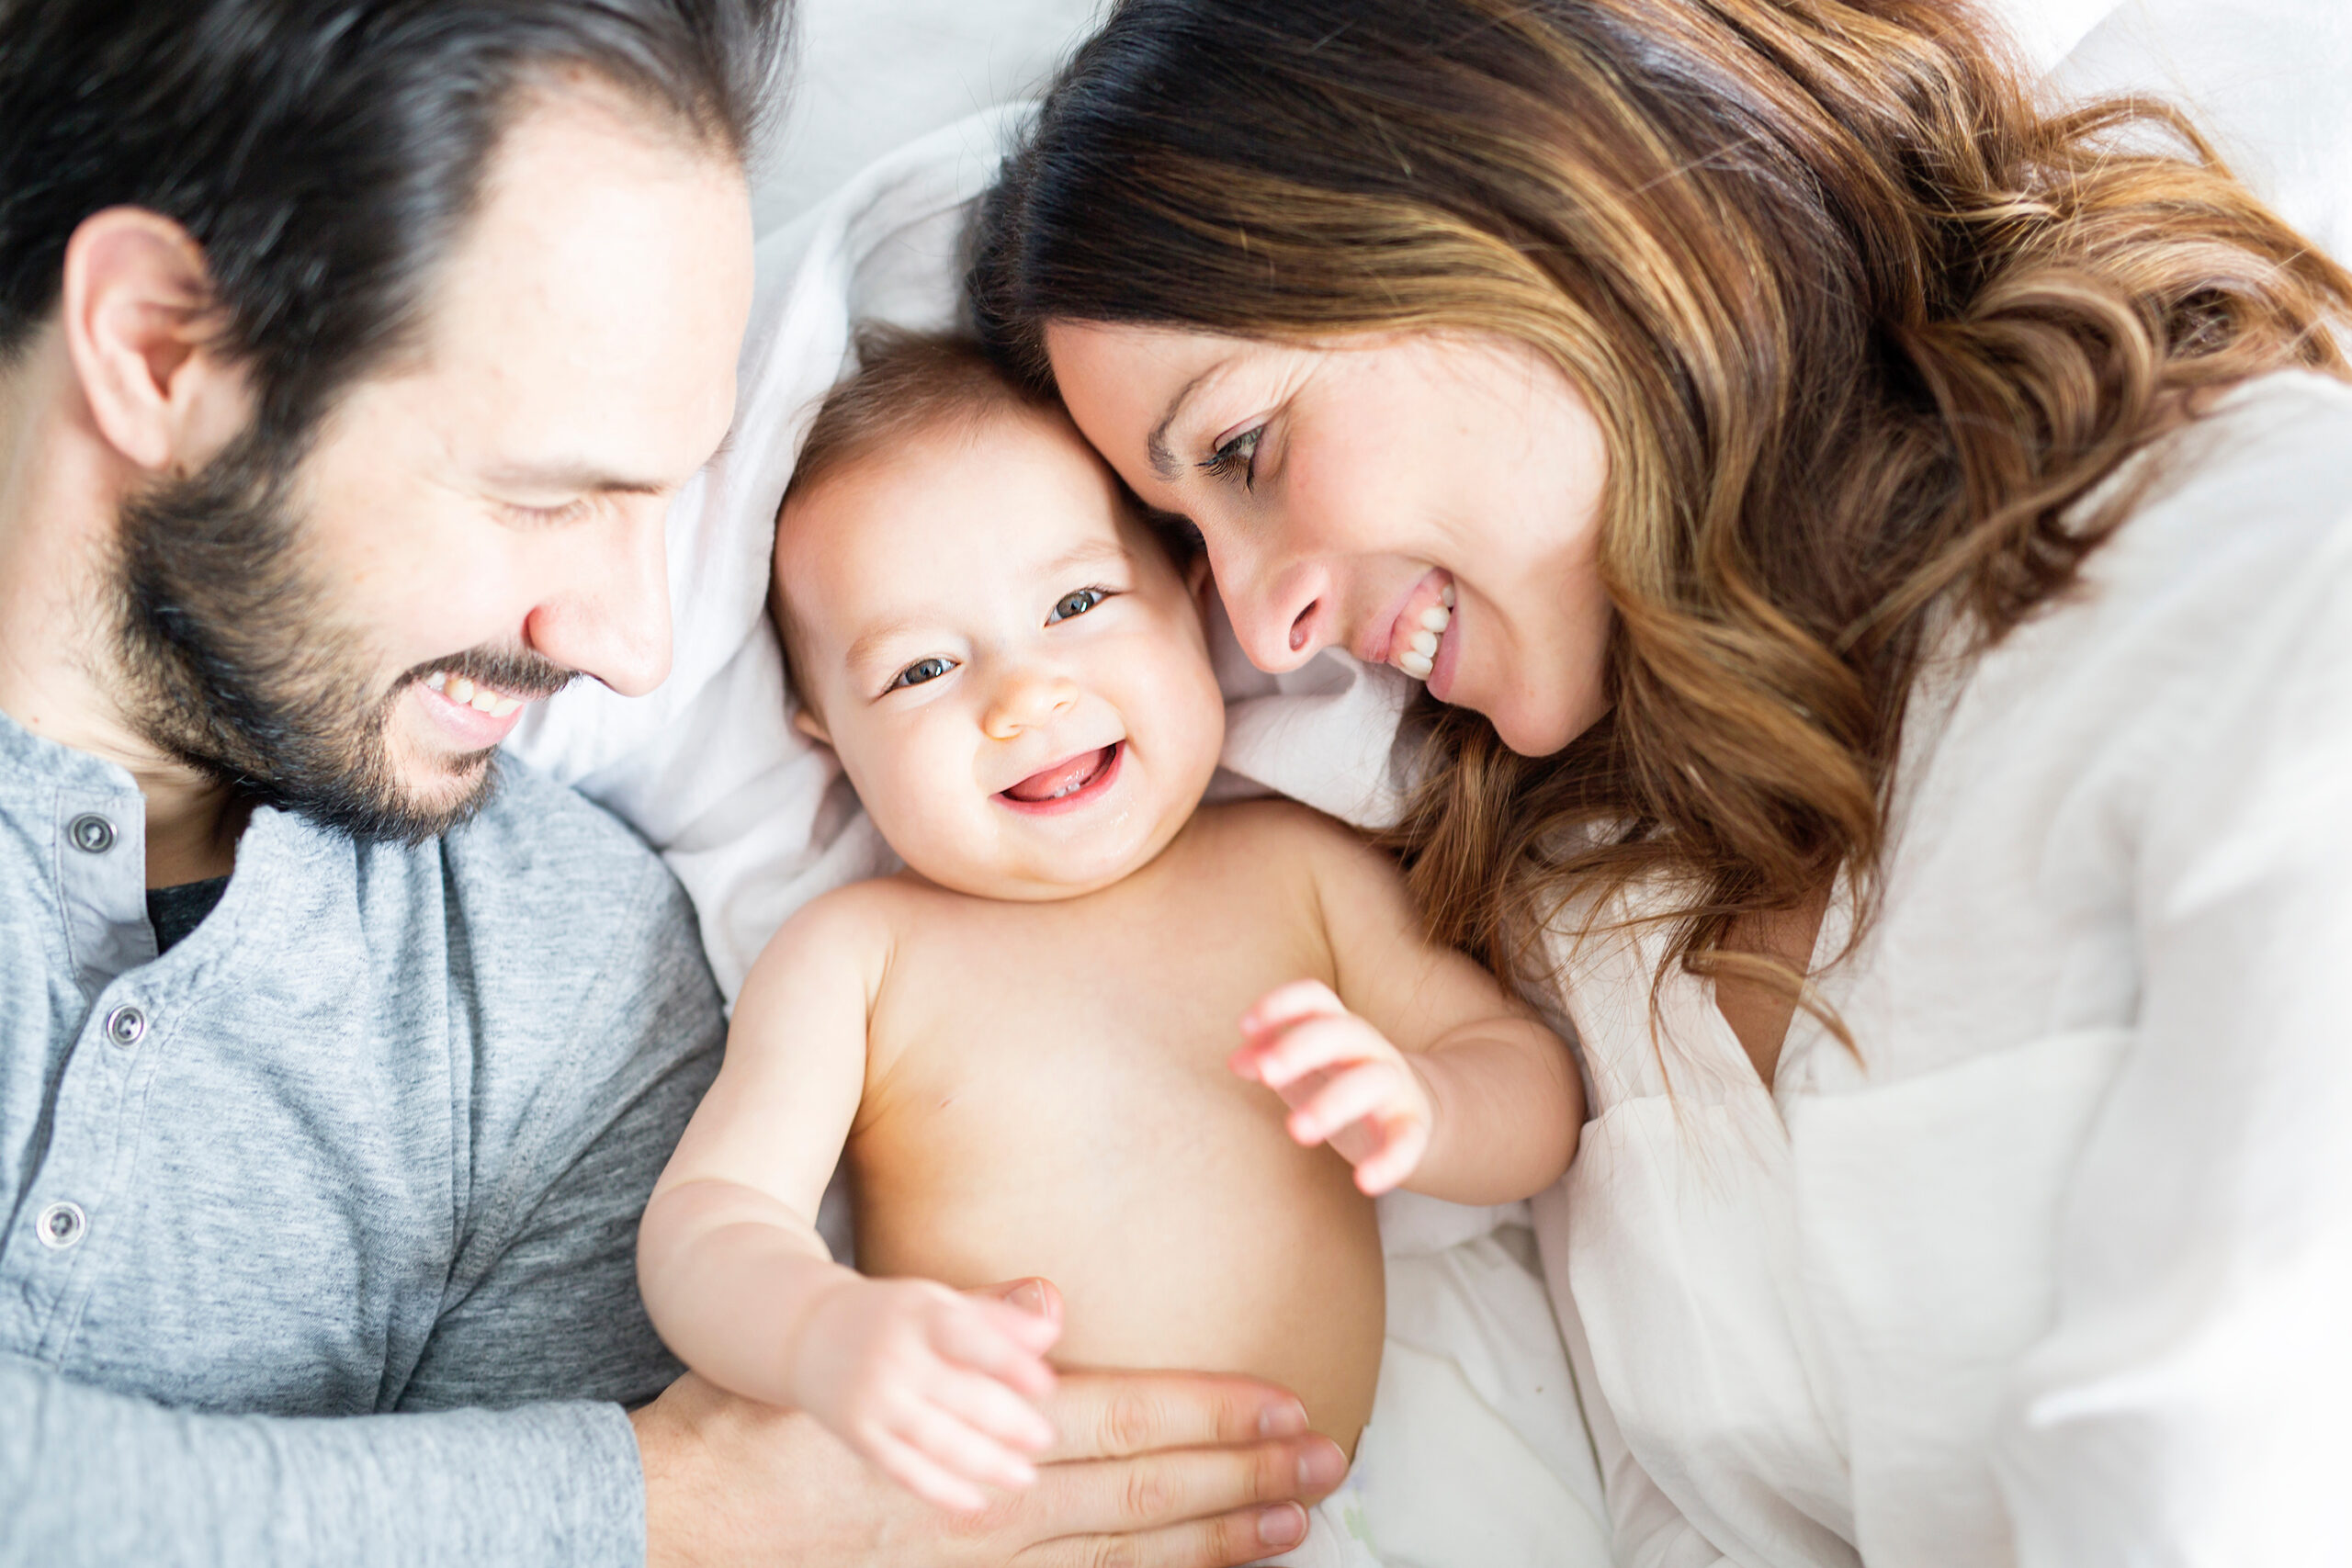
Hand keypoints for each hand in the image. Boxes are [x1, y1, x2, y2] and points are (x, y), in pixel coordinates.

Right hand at [636, 1280, 1348, 1567]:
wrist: (678, 1525)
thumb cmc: (761, 1427)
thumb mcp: (850, 1357)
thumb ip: (957, 1330)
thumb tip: (1047, 1303)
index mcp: (985, 1445)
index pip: (1130, 1421)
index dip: (1216, 1413)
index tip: (1291, 1405)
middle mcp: (1002, 1513)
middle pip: (1152, 1493)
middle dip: (1249, 1477)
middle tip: (1329, 1463)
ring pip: (1131, 1553)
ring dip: (1219, 1537)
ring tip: (1293, 1523)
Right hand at [788, 1273, 1060, 1510]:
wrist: (808, 1333)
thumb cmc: (896, 1317)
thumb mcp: (939, 1303)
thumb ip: (996, 1317)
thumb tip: (1051, 1329)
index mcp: (921, 1315)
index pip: (969, 1338)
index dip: (1008, 1362)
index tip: (1046, 1385)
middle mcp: (894, 1357)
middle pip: (958, 1396)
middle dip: (1006, 1421)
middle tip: (1045, 1438)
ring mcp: (874, 1399)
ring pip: (936, 1440)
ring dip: (984, 1462)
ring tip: (1025, 1476)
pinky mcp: (859, 1434)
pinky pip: (903, 1469)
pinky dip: (940, 1489)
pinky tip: (976, 1500)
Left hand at [1232, 979, 1432, 1194]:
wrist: (1416, 1114)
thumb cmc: (1344, 1086)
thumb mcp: (1306, 1071)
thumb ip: (1270, 1060)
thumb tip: (1236, 1061)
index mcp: (1340, 1029)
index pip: (1315, 998)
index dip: (1281, 1004)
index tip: (1245, 1026)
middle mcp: (1370, 1050)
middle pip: (1341, 1032)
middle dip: (1301, 1047)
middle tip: (1267, 1073)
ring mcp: (1395, 1087)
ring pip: (1371, 1082)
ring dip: (1332, 1103)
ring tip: (1295, 1130)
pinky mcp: (1413, 1127)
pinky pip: (1408, 1140)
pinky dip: (1390, 1161)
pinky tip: (1364, 1183)